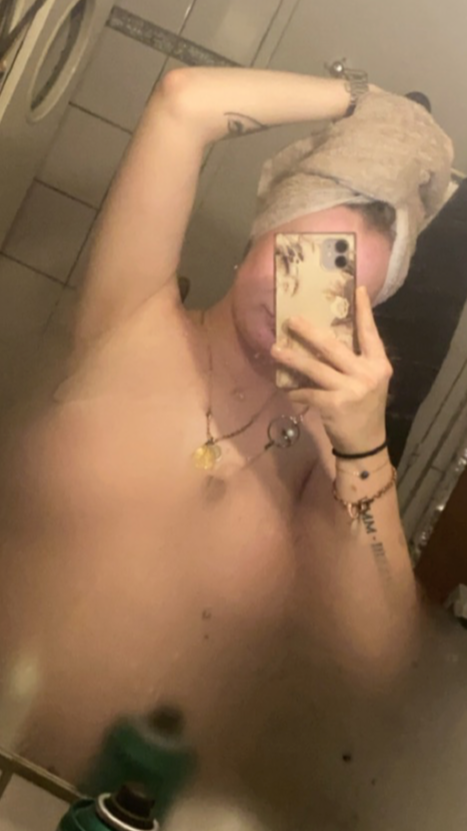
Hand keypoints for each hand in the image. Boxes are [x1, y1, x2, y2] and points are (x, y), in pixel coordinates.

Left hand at [271, 286, 391, 454]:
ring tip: (275, 350)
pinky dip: (295, 391)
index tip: (357, 288)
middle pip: (333, 346)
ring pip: (315, 368)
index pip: (370, 332)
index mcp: (379, 364)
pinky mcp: (335, 405)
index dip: (363, 310)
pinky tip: (286, 389)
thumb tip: (326, 336)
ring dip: (292, 358)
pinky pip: (308, 392)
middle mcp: (367, 373)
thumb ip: (355, 360)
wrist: (365, 442)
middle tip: (291, 320)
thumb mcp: (368, 380)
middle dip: (309, 332)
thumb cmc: (364, 406)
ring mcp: (351, 389)